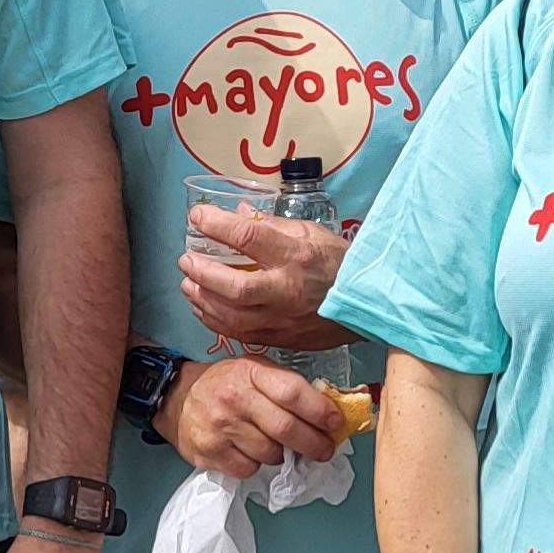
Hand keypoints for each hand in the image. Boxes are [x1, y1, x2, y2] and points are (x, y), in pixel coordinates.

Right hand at [162, 355, 350, 479]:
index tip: (336, 423)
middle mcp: (234, 398)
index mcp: (249, 372)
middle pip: (285, 429)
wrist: (177, 398)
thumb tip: (327, 411)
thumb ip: (286, 386)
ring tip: (274, 444)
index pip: (292, 392)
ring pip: (270, 453)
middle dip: (313, 444)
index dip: (319, 410)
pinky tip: (249, 451)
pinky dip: (256, 465)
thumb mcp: (254, 370)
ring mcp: (219, 427)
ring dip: (281, 454)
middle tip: (324, 450)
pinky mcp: (209, 452)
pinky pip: (249, 469)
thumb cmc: (225, 384)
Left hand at [180, 207, 351, 350]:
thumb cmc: (338, 262)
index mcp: (295, 256)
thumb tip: (237, 213)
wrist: (367, 303)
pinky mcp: (281, 338)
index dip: (216, 225)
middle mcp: (287, 290)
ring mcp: (283, 319)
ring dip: (203, 300)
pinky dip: (216, 321)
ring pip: (232, 317)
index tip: (197, 217)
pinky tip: (204, 309)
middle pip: (233, 287)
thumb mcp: (310, 232)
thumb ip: (271, 224)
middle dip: (202, 273)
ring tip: (188, 285)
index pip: (247, 236)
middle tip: (186, 261)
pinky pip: (240, 334)